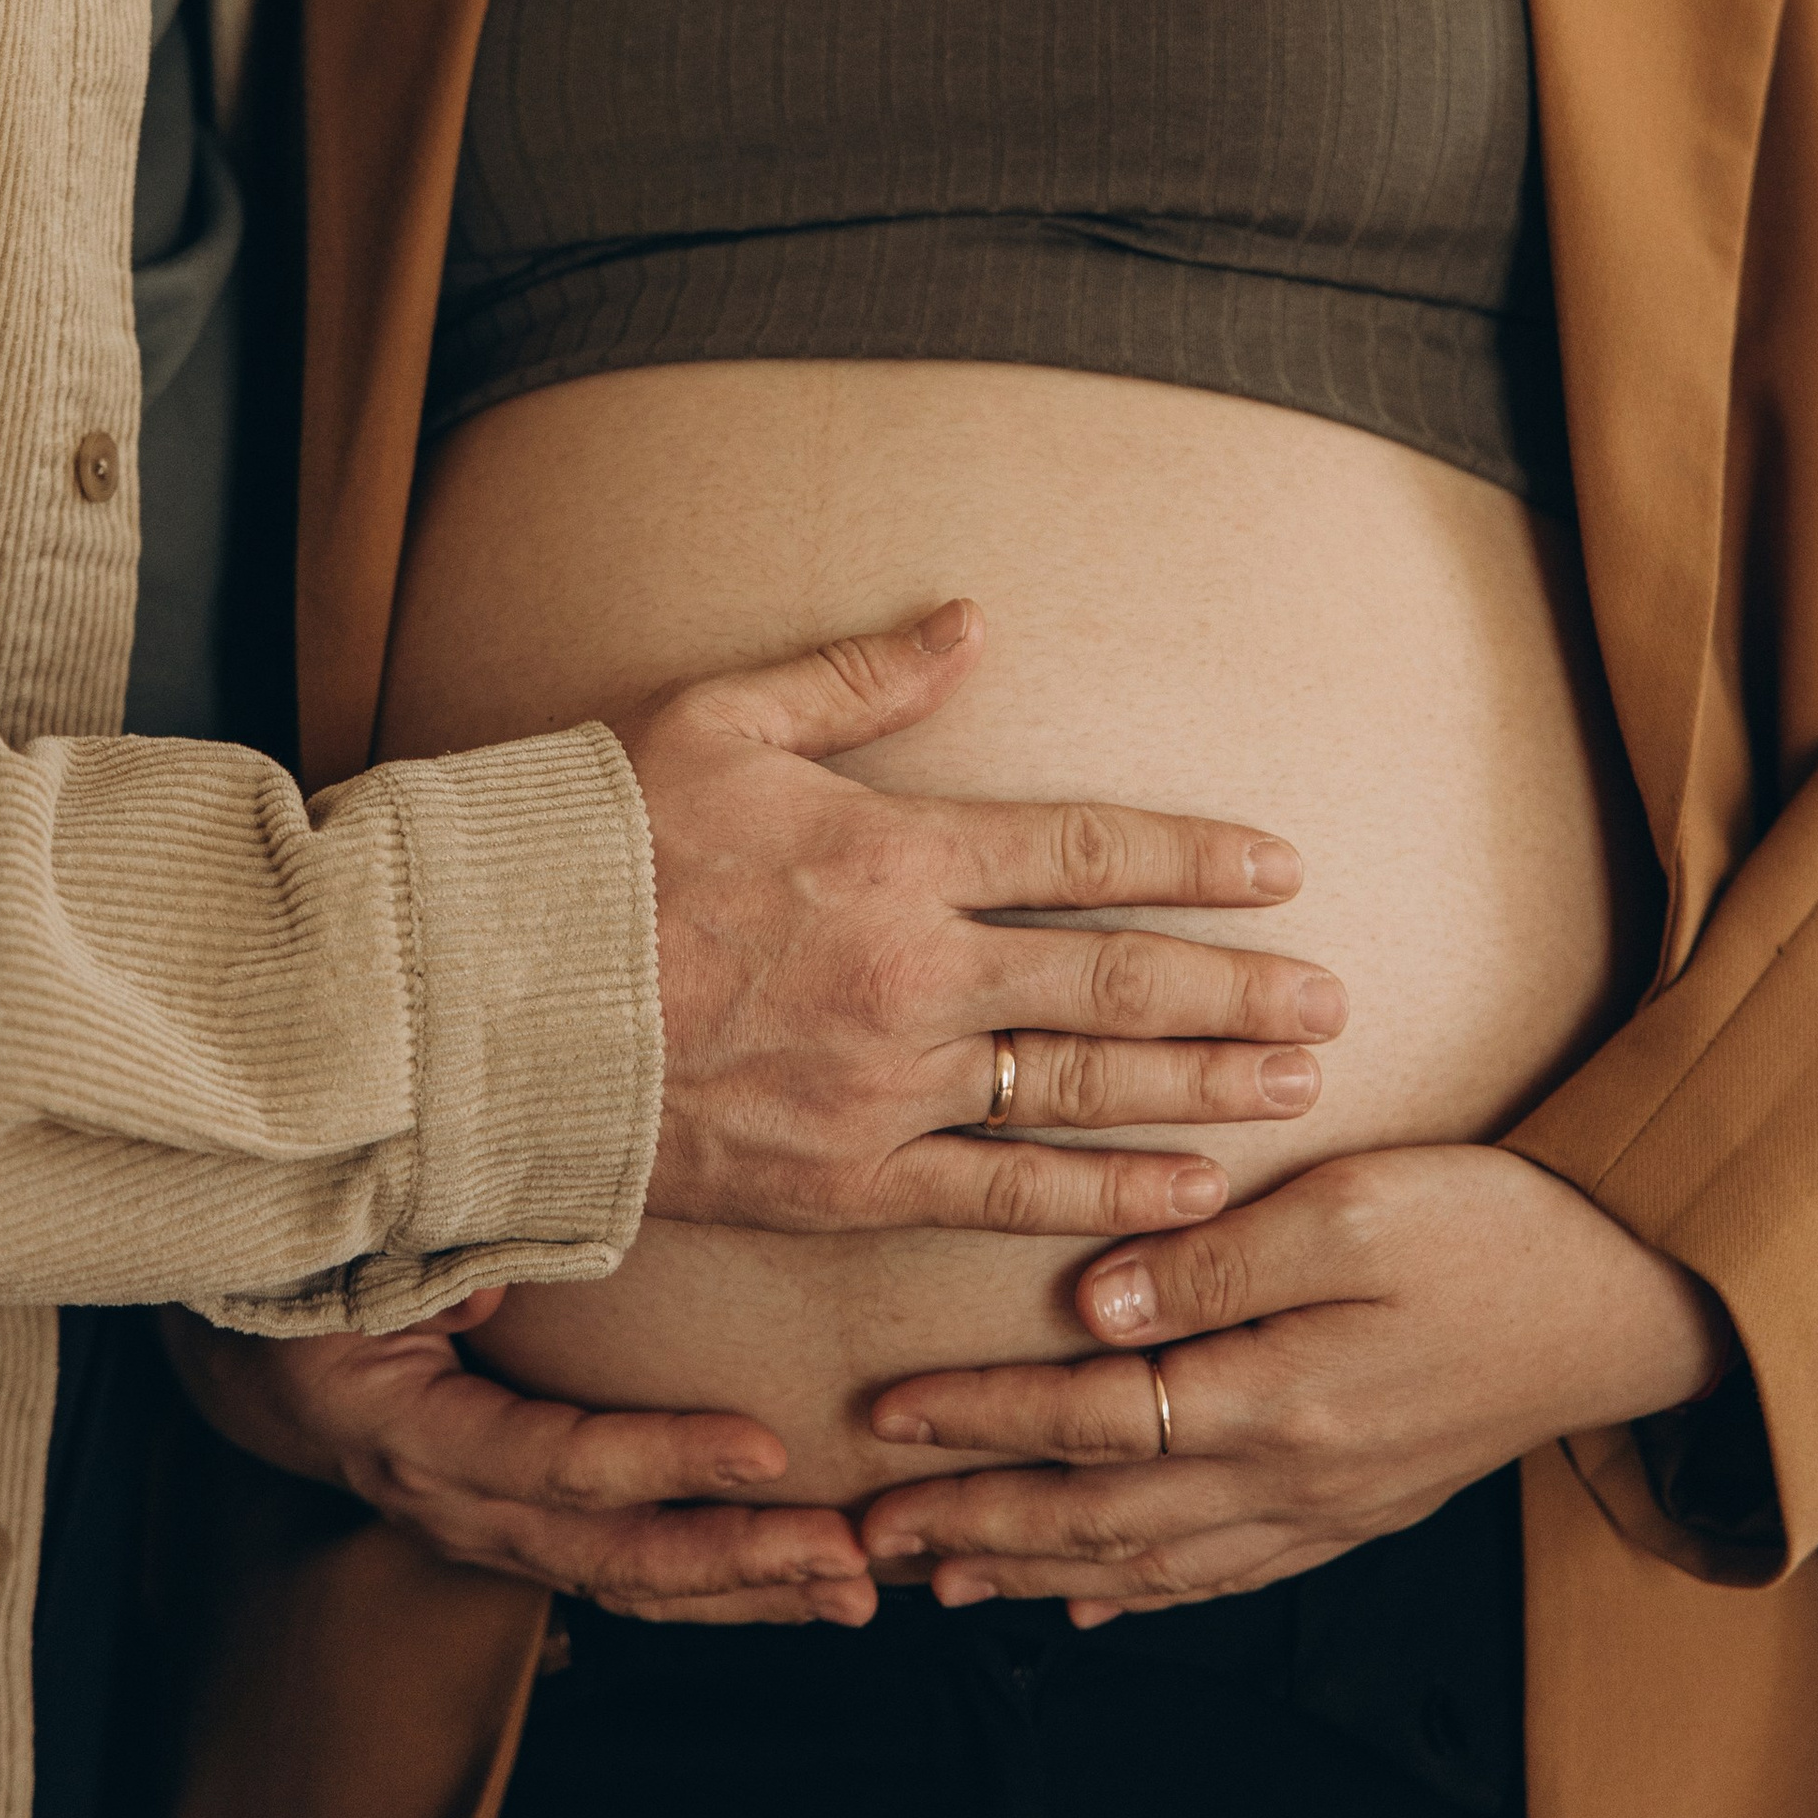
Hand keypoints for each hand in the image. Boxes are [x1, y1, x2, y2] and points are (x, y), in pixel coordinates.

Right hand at [161, 1297, 879, 1628]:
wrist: (242, 1345)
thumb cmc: (308, 1274)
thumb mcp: (355, 1253)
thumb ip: (437, 1258)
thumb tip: (502, 1283)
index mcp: (412, 1432)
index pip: (556, 1464)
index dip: (663, 1462)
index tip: (768, 1450)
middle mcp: (452, 1502)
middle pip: (609, 1553)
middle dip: (736, 1562)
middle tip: (850, 1560)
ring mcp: (485, 1527)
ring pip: (624, 1579)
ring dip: (742, 1588)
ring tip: (854, 1591)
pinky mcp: (517, 1524)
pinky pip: (617, 1563)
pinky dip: (708, 1574)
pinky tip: (792, 1579)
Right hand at [616, 600, 1345, 1239]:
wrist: (483, 999)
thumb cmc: (595, 843)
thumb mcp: (722, 716)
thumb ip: (860, 677)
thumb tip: (972, 623)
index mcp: (894, 851)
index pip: (1089, 851)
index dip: (1198, 859)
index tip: (1281, 868)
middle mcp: (914, 972)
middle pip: (1117, 977)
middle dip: (1238, 989)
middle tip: (1333, 999)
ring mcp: (886, 1085)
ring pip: (1081, 1084)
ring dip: (1201, 1086)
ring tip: (1296, 1087)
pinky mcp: (845, 1180)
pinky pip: (1002, 1193)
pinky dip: (1103, 1194)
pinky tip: (1186, 1192)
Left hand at [857, 1145, 1730, 1621]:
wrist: (1640, 1301)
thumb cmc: (1499, 1229)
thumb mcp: (1359, 1208)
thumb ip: (1221, 1263)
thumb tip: (1091, 1306)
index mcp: (1280, 1398)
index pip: (1091, 1420)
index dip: (980, 1422)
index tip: (884, 1420)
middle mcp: (1293, 1476)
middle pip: (1099, 1516)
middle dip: (976, 1523)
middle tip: (869, 1533)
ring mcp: (1329, 1505)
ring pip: (1151, 1562)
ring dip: (1036, 1570)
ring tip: (945, 1577)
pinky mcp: (1361, 1504)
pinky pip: (1227, 1573)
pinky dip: (1143, 1590)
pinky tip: (1093, 1596)